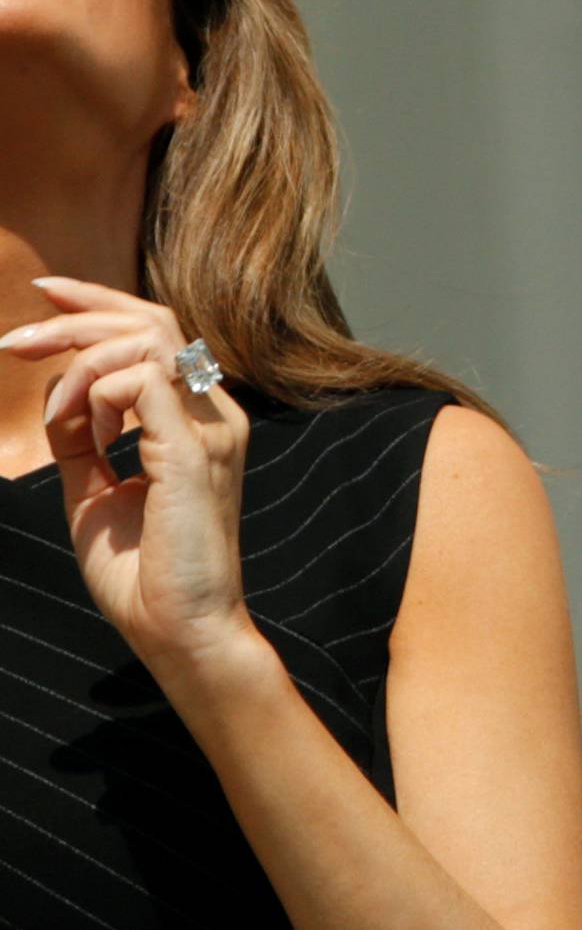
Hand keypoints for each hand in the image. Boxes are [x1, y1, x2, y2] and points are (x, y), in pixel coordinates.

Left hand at [1, 278, 257, 680]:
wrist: (181, 631)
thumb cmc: (145, 577)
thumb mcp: (97, 495)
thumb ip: (84, 445)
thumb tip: (59, 401)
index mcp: (197, 419)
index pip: (156, 334)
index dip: (98, 304)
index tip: (44, 298)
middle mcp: (213, 412)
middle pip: (153, 319)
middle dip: (79, 311)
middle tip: (17, 335)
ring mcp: (209, 426)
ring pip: (146, 338)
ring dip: (79, 359)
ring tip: (50, 405)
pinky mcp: (193, 448)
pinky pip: (138, 382)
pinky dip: (93, 395)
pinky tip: (82, 431)